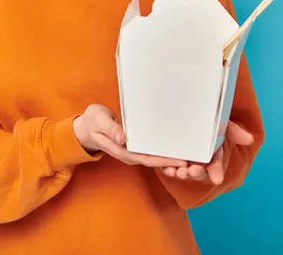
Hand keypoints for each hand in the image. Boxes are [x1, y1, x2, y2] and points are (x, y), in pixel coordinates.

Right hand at [73, 104, 187, 169]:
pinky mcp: (135, 146)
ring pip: (155, 158)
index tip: (182, 161)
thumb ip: (111, 129)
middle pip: (155, 161)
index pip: (147, 158)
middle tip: (195, 160)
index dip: (165, 160)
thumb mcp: (100, 121)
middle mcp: (130, 154)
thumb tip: (124, 139)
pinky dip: (164, 151)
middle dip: (174, 162)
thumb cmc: (94, 121)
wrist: (87, 126)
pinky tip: (176, 146)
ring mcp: (133, 151)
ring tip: (191, 155)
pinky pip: (152, 151)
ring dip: (171, 158)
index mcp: (122, 150)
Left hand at [161, 121, 253, 184]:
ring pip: (183, 170)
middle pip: (199, 169)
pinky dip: (168, 168)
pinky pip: (167, 165)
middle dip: (198, 173)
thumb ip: (232, 130)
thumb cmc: (203, 117)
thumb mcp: (218, 121)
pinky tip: (168, 169)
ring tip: (181, 172)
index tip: (217, 179)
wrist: (177, 107)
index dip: (216, 172)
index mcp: (210, 152)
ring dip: (183, 173)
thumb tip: (250, 139)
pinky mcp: (167, 156)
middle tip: (194, 171)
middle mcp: (197, 157)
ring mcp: (182, 157)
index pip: (215, 164)